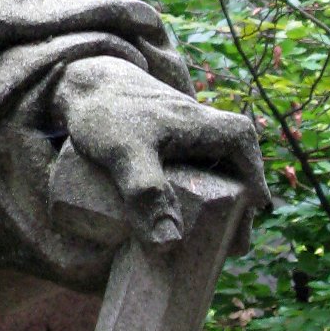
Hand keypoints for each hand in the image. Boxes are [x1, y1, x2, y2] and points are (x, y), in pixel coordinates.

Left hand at [52, 57, 269, 247]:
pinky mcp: (162, 140)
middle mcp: (204, 127)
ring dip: (214, 203)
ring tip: (208, 243)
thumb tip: (169, 243)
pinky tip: (180, 218)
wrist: (76, 82)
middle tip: (229, 248)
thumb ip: (146, 192)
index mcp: (211, 125)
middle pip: (234, 170)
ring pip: (212, 170)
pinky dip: (191, 192)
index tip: (246, 226)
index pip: (248, 158)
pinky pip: (188, 168)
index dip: (252, 193)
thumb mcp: (125, 153)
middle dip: (235, 209)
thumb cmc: (105, 112)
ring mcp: (184, 133)